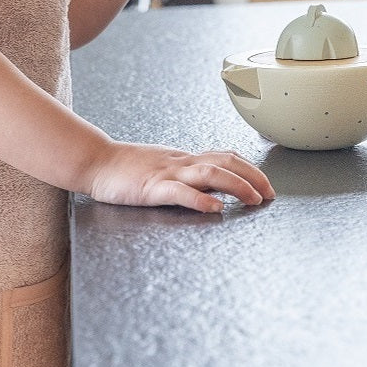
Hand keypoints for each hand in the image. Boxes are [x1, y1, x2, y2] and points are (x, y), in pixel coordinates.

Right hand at [86, 141, 273, 213]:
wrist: (95, 162)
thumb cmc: (126, 168)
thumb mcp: (162, 166)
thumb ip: (185, 173)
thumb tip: (212, 185)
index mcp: (184, 159)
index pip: (225, 156)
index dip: (250, 169)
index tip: (266, 185)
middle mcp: (181, 163)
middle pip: (225, 162)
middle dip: (253, 177)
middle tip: (270, 195)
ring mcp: (167, 174)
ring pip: (210, 173)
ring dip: (237, 186)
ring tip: (254, 200)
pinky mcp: (151, 188)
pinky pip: (180, 192)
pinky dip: (201, 200)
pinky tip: (215, 210)